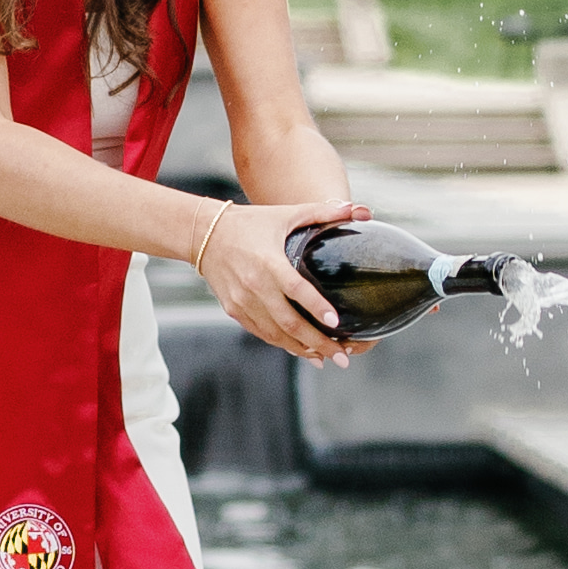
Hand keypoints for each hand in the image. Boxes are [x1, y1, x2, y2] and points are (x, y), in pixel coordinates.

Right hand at [196, 207, 343, 358]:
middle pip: (288, 322)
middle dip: (318, 343)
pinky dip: (283, 344)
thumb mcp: (286, 214)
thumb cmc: (250, 222)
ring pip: (276, 334)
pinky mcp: (234, 310)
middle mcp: (254, 285)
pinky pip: (262, 333)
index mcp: (268, 261)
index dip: (316, 307)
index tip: (335, 322)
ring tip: (327, 358)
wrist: (204, 234)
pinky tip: (302, 351)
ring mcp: (242, 301)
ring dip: (302, 349)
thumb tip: (363, 210)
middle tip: (343, 357)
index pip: (295, 289)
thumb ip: (324, 212)